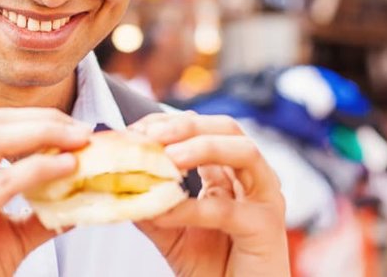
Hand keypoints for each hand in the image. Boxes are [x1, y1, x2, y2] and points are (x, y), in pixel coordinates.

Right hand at [0, 108, 91, 276]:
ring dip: (43, 136)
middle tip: (82, 131)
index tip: (73, 126)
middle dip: (44, 121)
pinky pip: (1, 183)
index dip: (37, 118)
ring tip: (78, 143)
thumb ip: (40, 211)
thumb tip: (80, 195)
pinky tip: (64, 169)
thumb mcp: (9, 232)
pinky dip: (38, 170)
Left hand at [129, 111, 289, 276]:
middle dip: (188, 125)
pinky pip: (228, 209)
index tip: (135, 130)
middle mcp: (252, 179)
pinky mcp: (266, 227)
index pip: (204, 130)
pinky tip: (166, 212)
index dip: (169, 124)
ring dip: (203, 147)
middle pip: (228, 128)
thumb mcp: (171, 232)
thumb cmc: (214, 269)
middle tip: (151, 135)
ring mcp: (264, 199)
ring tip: (168, 157)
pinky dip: (193, 207)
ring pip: (243, 151)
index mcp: (230, 174)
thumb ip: (151, 206)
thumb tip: (121, 182)